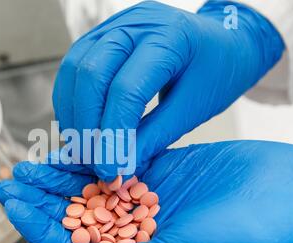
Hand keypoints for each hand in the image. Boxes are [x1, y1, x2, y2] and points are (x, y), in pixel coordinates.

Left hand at [0, 141, 292, 242]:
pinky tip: (68, 149)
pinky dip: (92, 155)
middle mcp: (133, 228)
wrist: (283, 204)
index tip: (14, 203)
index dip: (39, 223)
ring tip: (31, 164)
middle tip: (13, 178)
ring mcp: (145, 196)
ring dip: (60, 175)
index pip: (73, 242)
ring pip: (91, 185)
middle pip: (75, 212)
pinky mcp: (159, 168)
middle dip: (42, 196)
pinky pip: (116, 160)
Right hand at [53, 0, 283, 180]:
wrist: (221, 44)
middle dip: (86, 125)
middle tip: (90, 160)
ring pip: (74, 68)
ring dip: (73, 113)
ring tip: (82, 147)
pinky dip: (70, 99)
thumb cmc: (216, 73)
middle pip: (92, 74)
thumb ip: (154, 137)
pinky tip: (79, 125)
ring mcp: (114, 24)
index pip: (126, 90)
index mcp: (169, 37)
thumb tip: (119, 167)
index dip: (112, 134)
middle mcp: (136, 23)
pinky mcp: (102, 35)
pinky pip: (73, 66)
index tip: (108, 169)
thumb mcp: (193, 109)